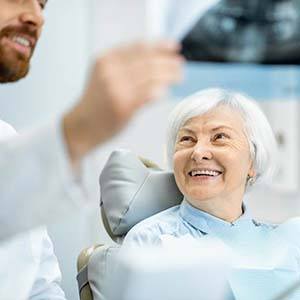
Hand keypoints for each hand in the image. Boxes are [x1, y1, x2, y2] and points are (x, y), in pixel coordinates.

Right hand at [63, 40, 183, 164]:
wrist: (81, 126)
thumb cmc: (95, 103)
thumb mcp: (104, 76)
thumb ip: (124, 67)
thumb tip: (155, 61)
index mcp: (106, 59)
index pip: (139, 47)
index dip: (160, 46)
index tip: (173, 47)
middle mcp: (111, 71)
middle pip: (148, 61)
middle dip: (169, 62)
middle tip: (180, 65)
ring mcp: (117, 88)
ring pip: (151, 76)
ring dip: (169, 75)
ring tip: (179, 76)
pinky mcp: (124, 106)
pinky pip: (149, 94)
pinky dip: (160, 91)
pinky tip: (165, 91)